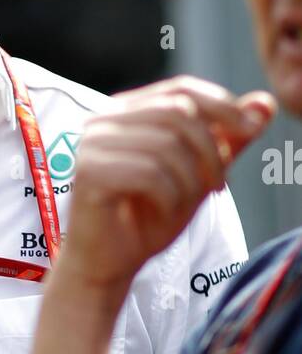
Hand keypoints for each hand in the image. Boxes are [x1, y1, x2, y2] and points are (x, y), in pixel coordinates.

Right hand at [58, 76, 275, 293]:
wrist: (109, 264)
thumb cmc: (147, 219)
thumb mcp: (197, 176)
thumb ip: (227, 140)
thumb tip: (265, 104)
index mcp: (126, 112)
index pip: (180, 89)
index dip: (221, 104)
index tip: (252, 128)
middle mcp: (103, 121)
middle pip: (177, 111)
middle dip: (210, 150)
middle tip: (218, 186)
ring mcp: (92, 144)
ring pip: (166, 145)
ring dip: (189, 181)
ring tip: (185, 205)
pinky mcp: (89, 172)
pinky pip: (149, 173)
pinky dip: (169, 197)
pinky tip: (164, 212)